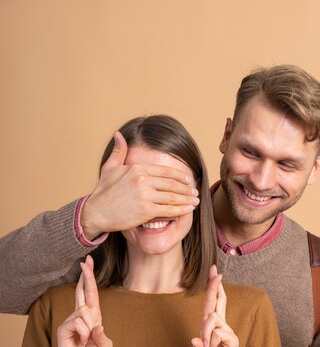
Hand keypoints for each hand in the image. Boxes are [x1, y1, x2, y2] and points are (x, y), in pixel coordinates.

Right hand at [56, 255, 112, 346]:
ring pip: (85, 313)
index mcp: (92, 316)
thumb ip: (103, 336)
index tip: (88, 263)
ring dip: (89, 328)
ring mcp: (71, 320)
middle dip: (86, 276)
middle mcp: (80, 315)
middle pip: (82, 291)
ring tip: (86, 340)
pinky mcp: (64, 327)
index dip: (89, 279)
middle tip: (86, 261)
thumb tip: (97, 325)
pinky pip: (78, 323)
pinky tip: (80, 341)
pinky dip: (83, 333)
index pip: (90, 294)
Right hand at [81, 131, 198, 238]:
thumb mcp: (109, 168)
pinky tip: (189, 210)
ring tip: (195, 201)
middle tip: (195, 191)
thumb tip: (119, 134)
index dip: (180, 176)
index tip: (188, 180)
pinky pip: (169, 209)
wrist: (96, 212)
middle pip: (172, 183)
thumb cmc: (103, 192)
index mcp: (138, 168)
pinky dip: (181, 209)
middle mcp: (143, 179)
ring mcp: (145, 195)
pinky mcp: (146, 210)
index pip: (165, 171)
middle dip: (186, 188)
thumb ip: (118, 151)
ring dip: (187, 199)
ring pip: (173, 196)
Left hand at [186, 265, 240, 346]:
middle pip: (218, 300)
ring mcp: (227, 330)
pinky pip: (217, 333)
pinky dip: (211, 341)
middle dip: (215, 285)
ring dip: (205, 332)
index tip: (214, 271)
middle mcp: (220, 324)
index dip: (213, 287)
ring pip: (211, 319)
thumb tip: (196, 340)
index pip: (212, 302)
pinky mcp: (232, 338)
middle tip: (216, 271)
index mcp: (210, 324)